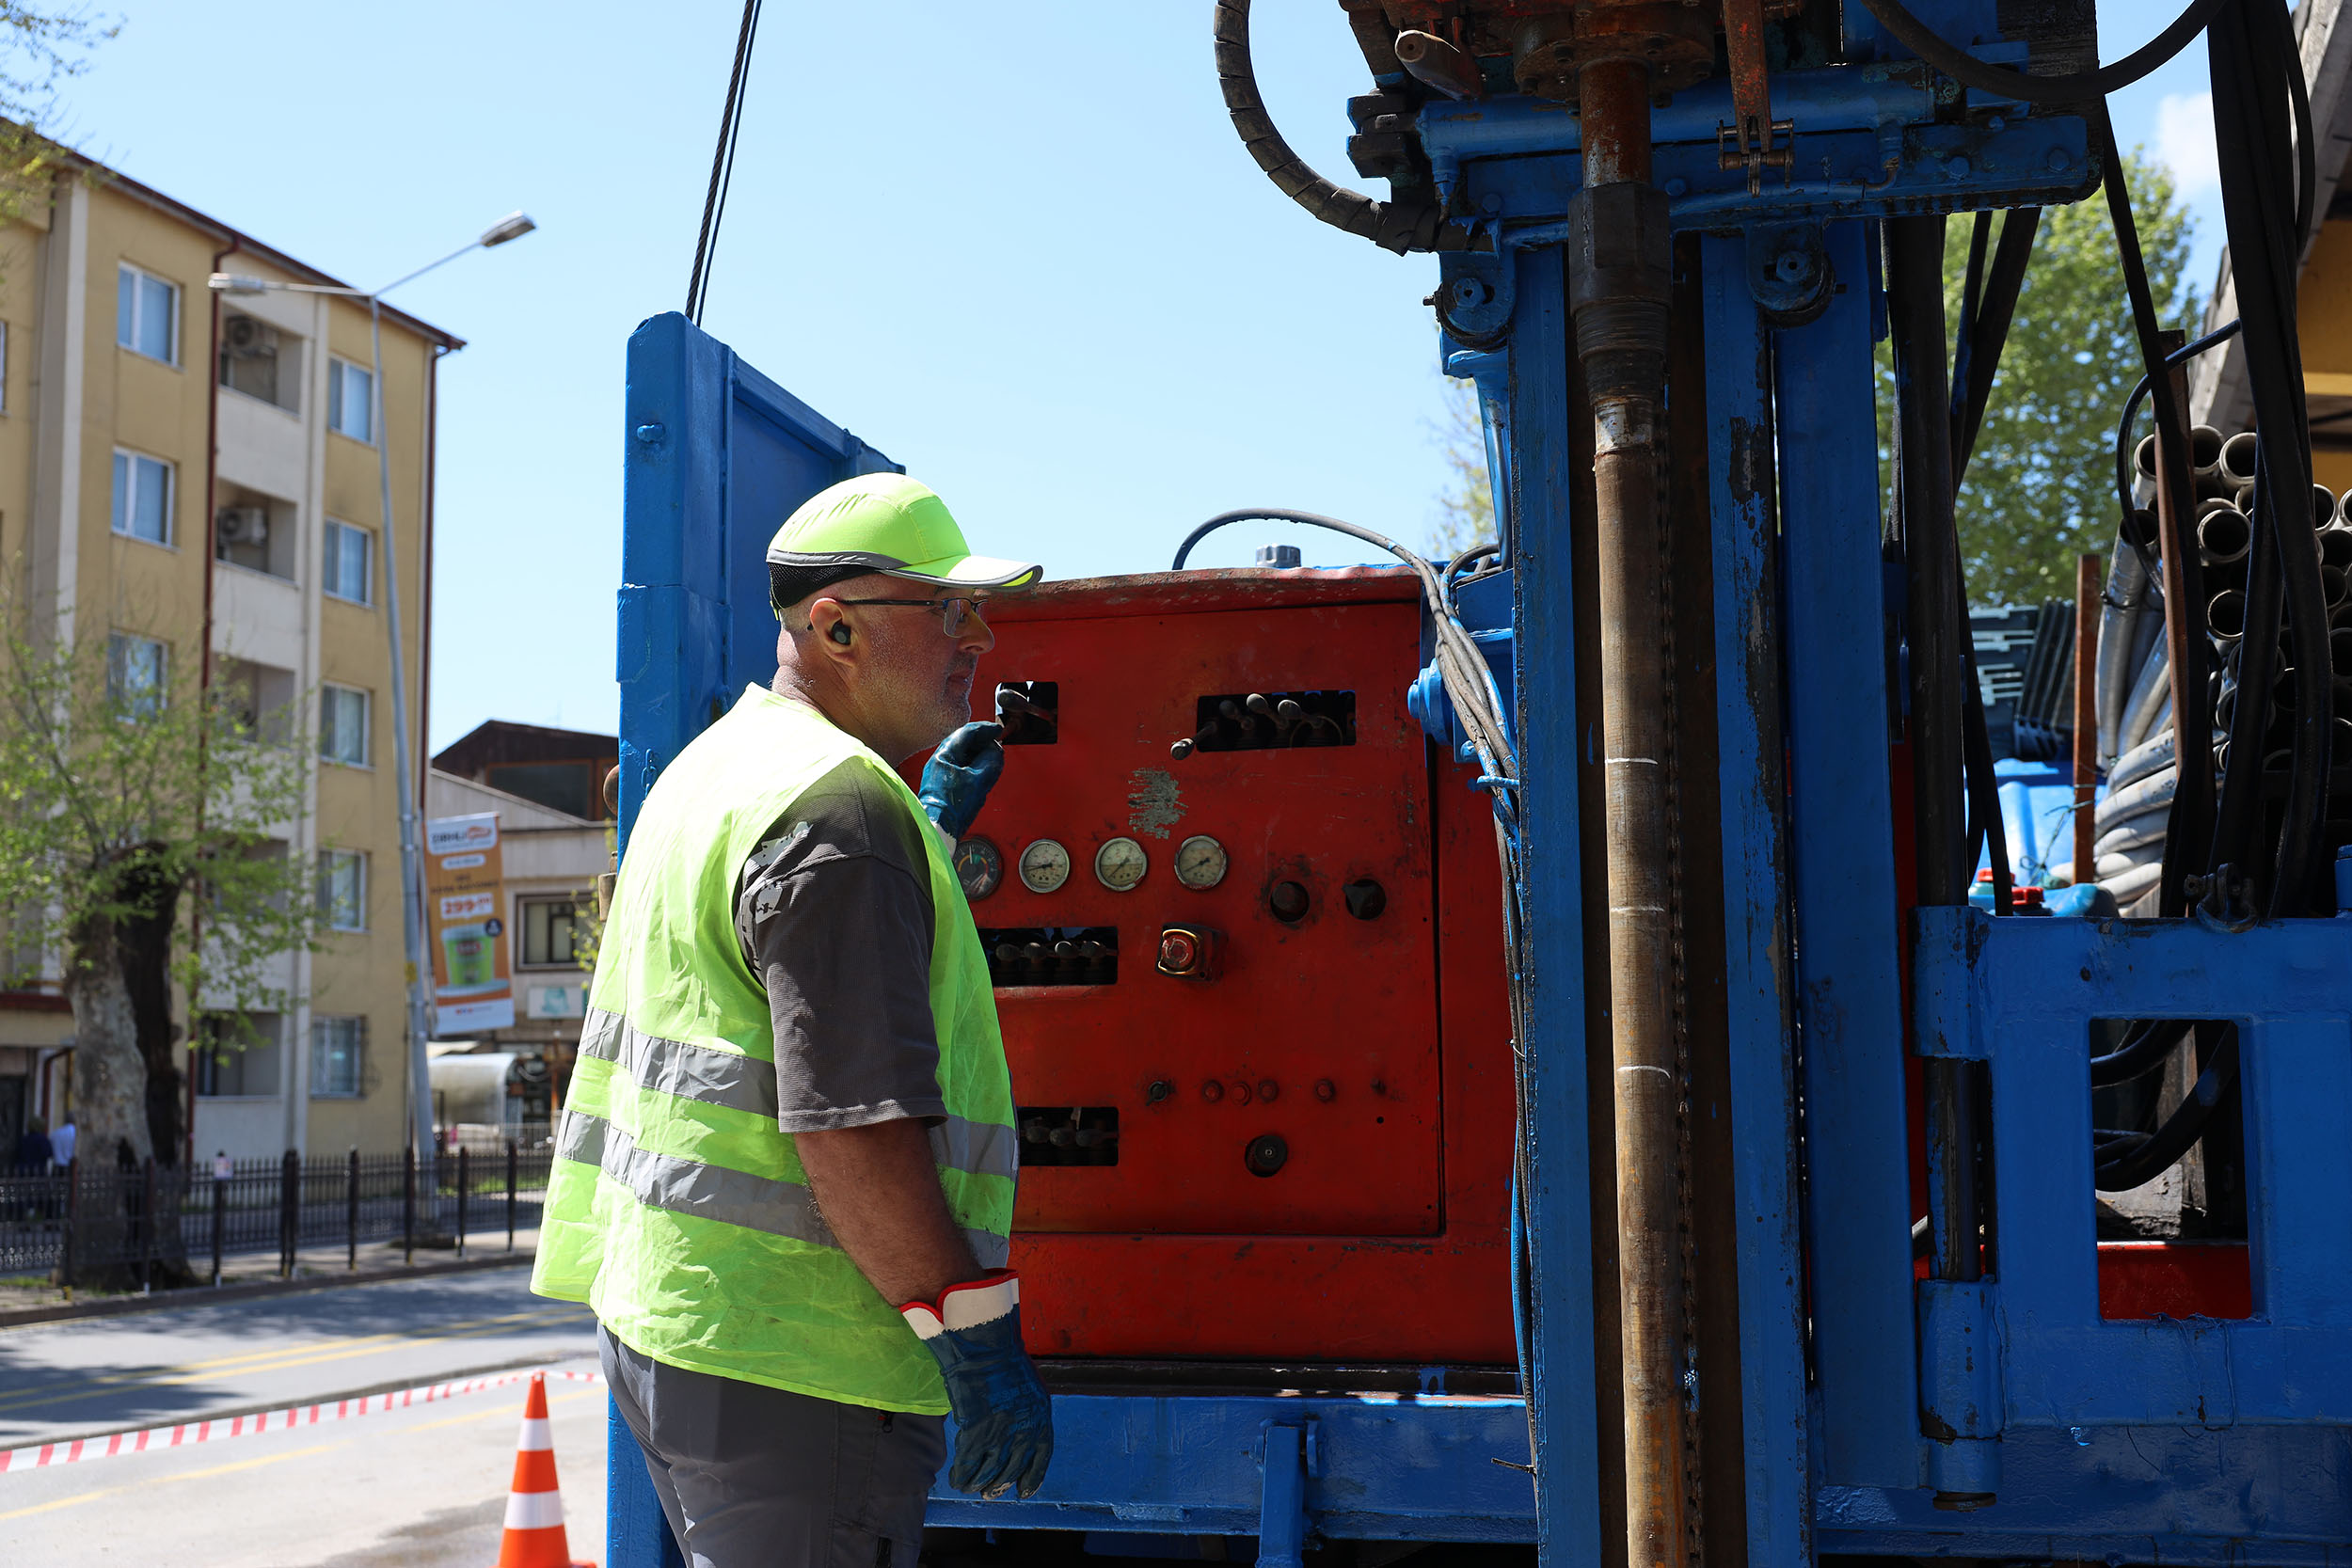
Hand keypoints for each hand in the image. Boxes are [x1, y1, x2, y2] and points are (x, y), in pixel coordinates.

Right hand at [900, 1271, 1053, 1497]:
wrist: (987, 1347)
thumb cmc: (1005, 1360)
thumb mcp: (1030, 1388)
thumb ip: (1026, 1413)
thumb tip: (1017, 1433)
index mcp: (1041, 1418)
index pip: (1040, 1458)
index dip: (1032, 1478)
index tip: (1024, 1492)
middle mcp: (1025, 1431)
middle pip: (1012, 1469)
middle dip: (1000, 1485)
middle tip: (990, 1493)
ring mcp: (1001, 1434)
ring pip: (989, 1472)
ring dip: (979, 1484)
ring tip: (971, 1488)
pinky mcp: (976, 1434)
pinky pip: (968, 1465)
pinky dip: (961, 1475)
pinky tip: (957, 1479)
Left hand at [919, 722, 1004, 840]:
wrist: (937, 830)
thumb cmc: (951, 807)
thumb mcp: (978, 781)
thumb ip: (990, 762)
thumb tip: (996, 752)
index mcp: (943, 755)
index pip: (966, 733)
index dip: (985, 730)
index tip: (997, 731)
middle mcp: (938, 762)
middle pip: (963, 743)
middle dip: (982, 742)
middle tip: (997, 744)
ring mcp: (938, 774)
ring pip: (962, 756)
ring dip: (978, 755)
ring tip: (992, 759)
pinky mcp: (941, 786)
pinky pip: (960, 769)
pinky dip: (973, 766)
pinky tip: (981, 773)